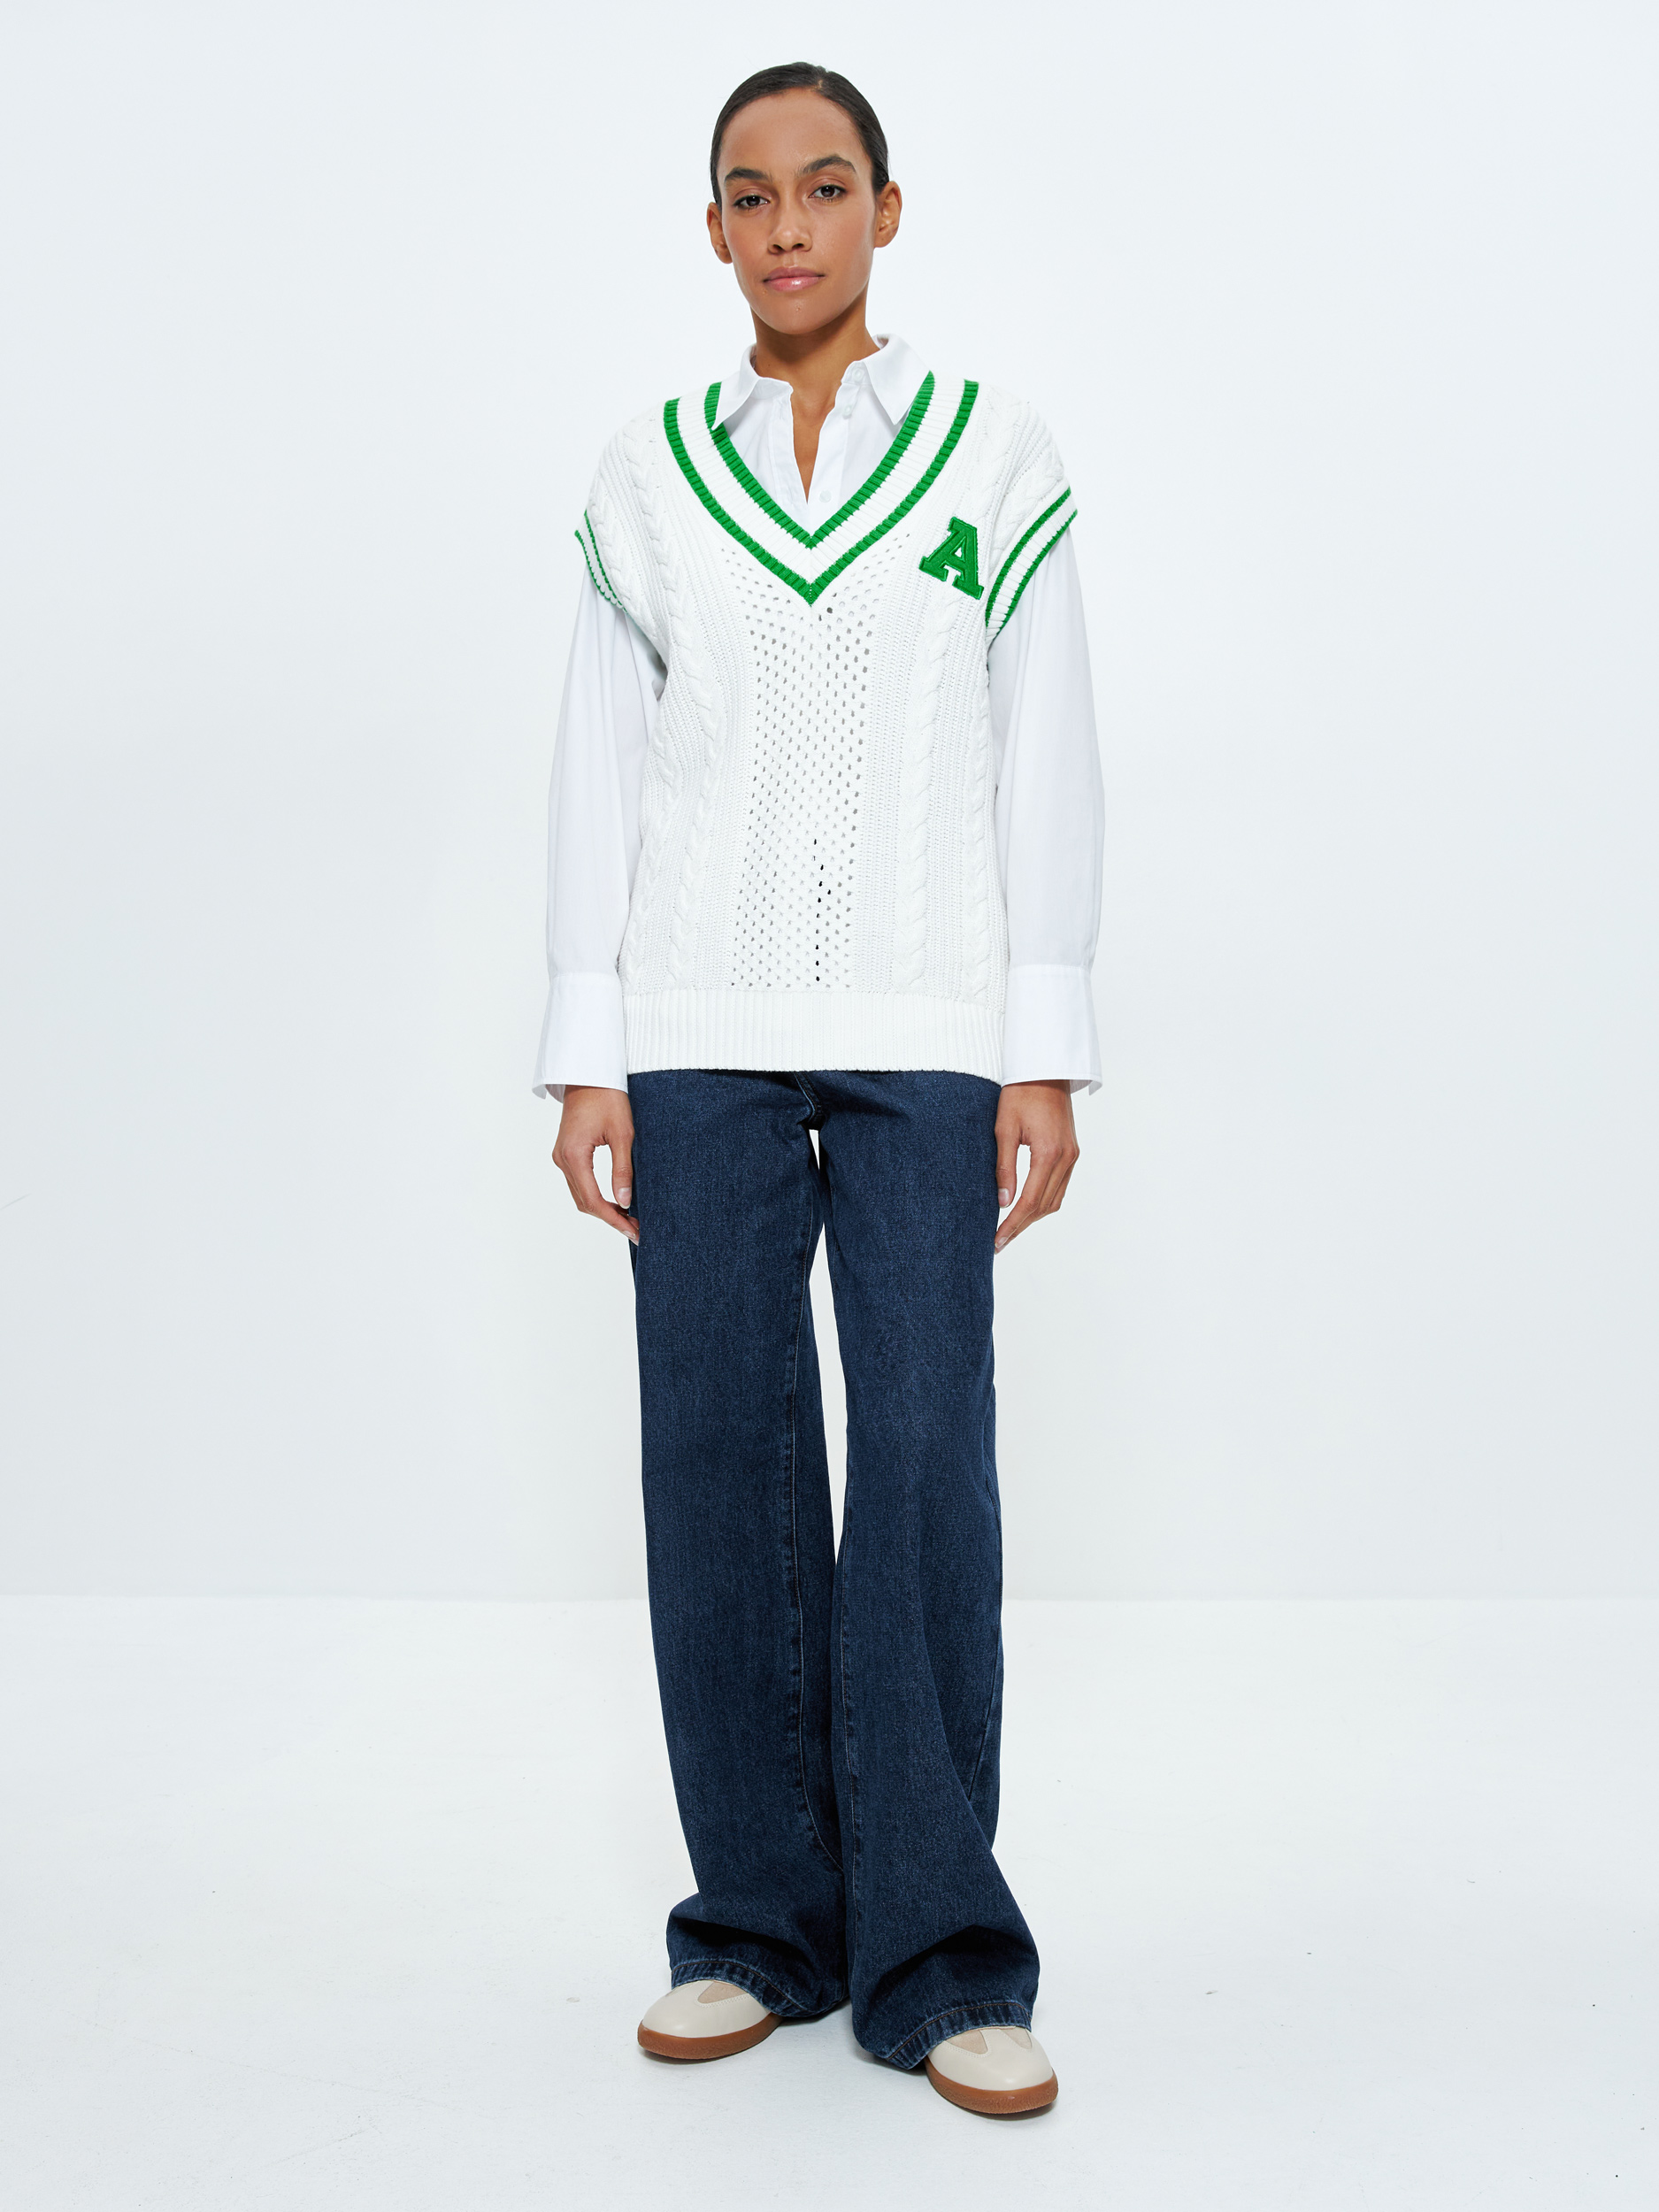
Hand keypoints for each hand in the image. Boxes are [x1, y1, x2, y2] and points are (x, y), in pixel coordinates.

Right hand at [551, 1085, 637, 1243]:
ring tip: (629, 1217)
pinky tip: (614, 1199)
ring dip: (602, 1208)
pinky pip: (578, 1182)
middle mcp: (562, 1159)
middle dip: (609, 1218)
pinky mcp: (566, 1152)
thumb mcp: (623, 1134)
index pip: (593, 1200)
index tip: (633, 1231)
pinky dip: (595, 1194)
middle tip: (636, 1228)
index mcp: (574, 1155)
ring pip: (580, 1194)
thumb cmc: (608, 1097)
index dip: (614, 1220)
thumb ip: (623, 1170)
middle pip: (584, 1202)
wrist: (589, 1072)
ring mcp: (561, 1156)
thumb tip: (624, 1202)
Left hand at [994, 1081, 1079, 1253]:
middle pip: (1044, 1206)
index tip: (997, 1241)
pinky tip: (1027, 1207)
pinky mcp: (1072, 1152)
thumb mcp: (1004, 1129)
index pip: (1029, 1201)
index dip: (1012, 1225)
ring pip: (1055, 1200)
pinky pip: (1060, 1186)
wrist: (1044, 1069)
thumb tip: (1003, 1203)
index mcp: (1048, 1153)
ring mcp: (1072, 1156)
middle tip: (999, 1242)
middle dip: (1021, 1226)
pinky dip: (1044, 1201)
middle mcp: (1066, 1158)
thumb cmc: (1020, 1094)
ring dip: (1034, 1216)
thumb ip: (1004, 1168)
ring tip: (1010, 1229)